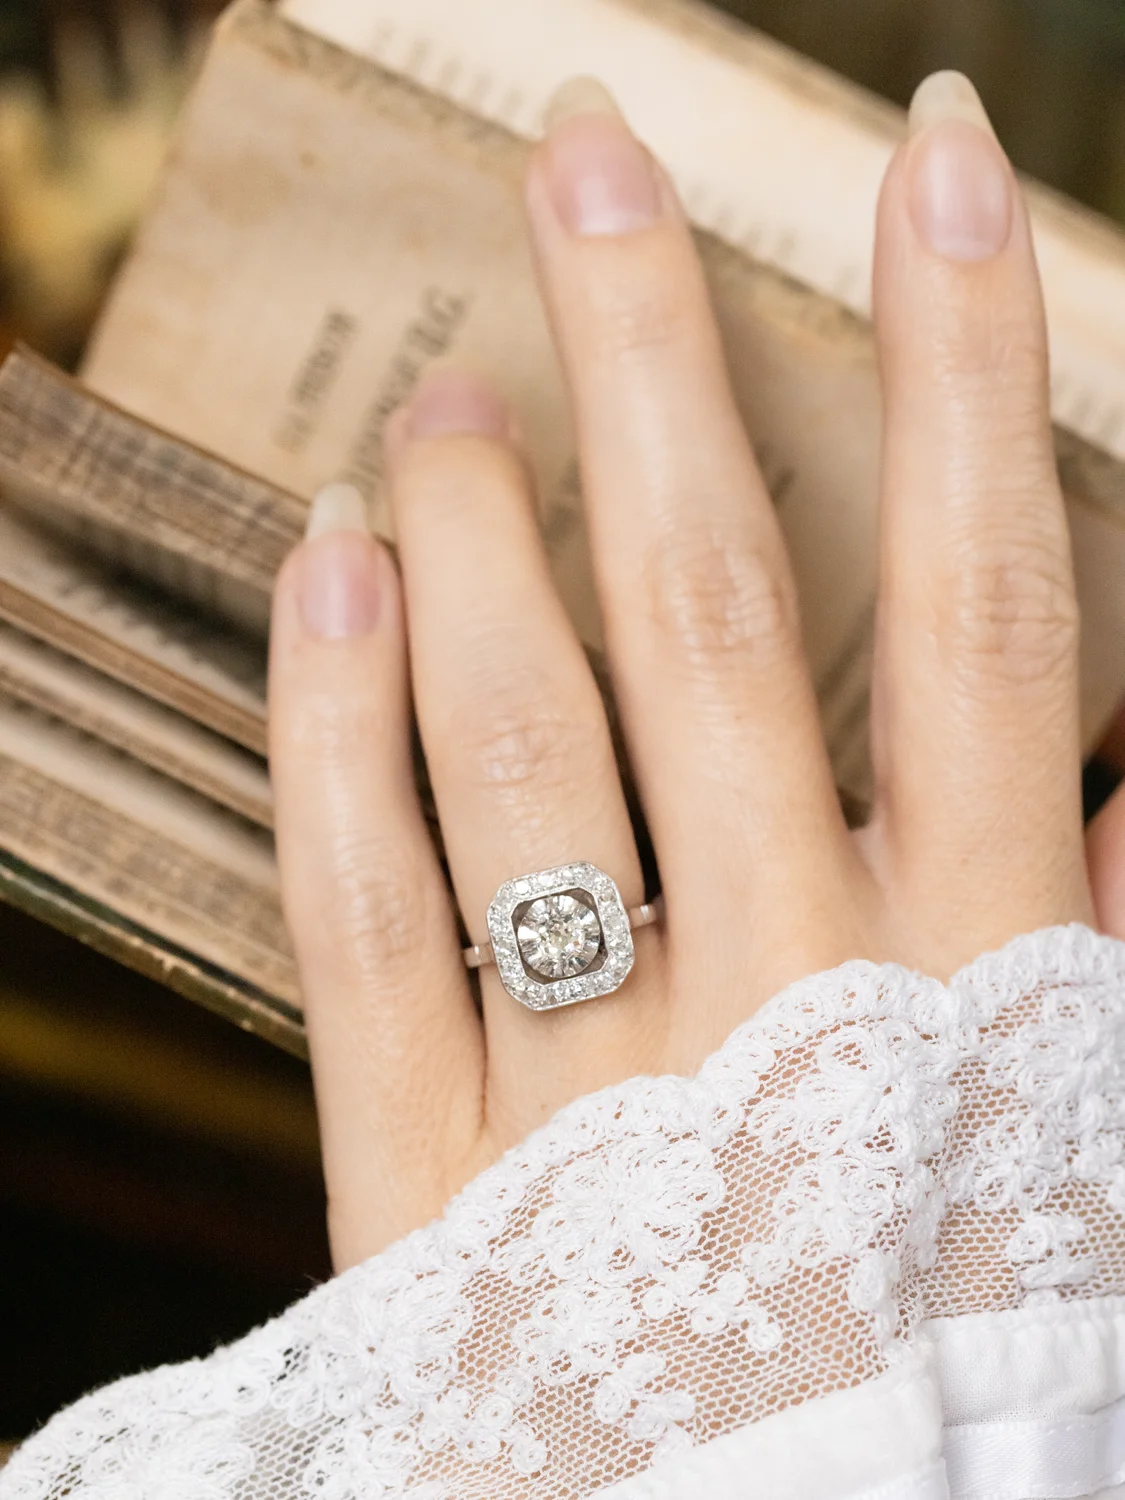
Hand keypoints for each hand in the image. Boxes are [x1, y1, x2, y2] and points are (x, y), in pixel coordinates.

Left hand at [268, 72, 1091, 1270]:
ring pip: (519, 737)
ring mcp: (587, 1080)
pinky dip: (337, 728)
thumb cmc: (967, 1381)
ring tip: (447, 376)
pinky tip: (329, 569)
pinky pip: (365, 913)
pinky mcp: (424, 1178)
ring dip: (479, 525)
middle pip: (713, 611)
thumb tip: (1114, 764)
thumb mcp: (1087, 1153)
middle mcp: (781, 993)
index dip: (960, 368)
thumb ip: (1096, 944)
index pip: (978, 603)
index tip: (927, 171)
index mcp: (975, 981)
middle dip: (664, 361)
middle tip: (586, 162)